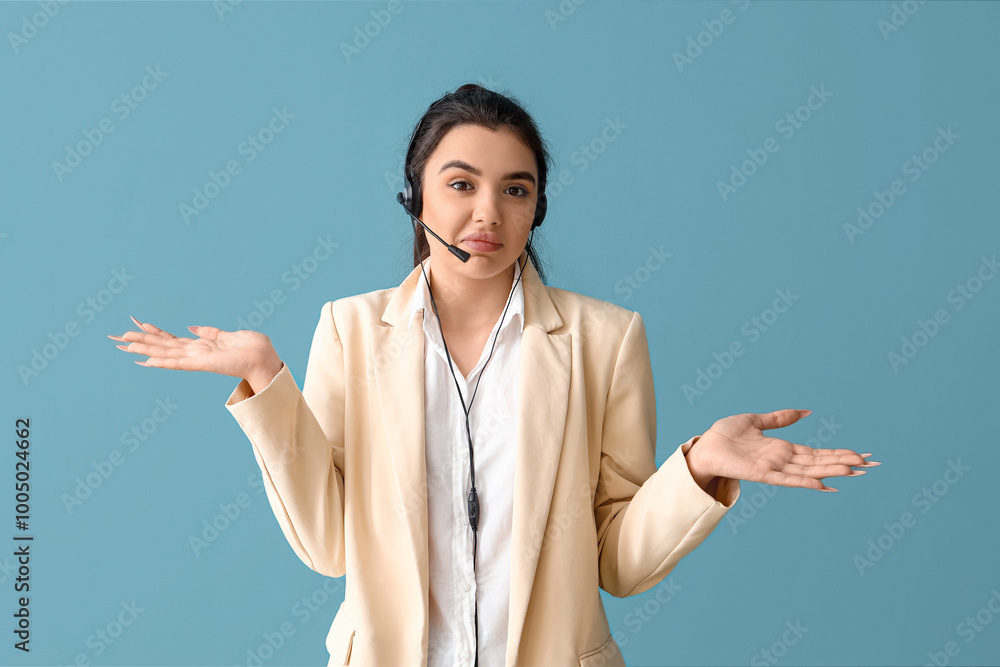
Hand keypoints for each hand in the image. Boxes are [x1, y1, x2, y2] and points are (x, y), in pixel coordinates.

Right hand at [108, 316, 282, 388]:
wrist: (263, 357)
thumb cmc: (249, 347)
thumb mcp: (226, 335)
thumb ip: (208, 332)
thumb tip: (192, 327)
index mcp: (198, 346)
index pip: (171, 338)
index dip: (154, 331)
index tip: (136, 323)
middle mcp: (193, 353)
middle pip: (161, 345)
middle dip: (139, 340)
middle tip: (115, 336)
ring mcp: (195, 359)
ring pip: (163, 353)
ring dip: (143, 349)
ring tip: (122, 345)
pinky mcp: (201, 363)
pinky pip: (177, 362)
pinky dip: (160, 362)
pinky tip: (145, 361)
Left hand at [685, 409, 879, 492]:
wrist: (704, 447)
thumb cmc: (726, 435)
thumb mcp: (757, 421)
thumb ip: (781, 418)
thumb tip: (807, 412)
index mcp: (783, 450)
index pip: (817, 453)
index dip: (839, 453)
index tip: (861, 455)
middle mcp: (782, 461)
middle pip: (819, 463)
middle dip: (845, 463)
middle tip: (872, 465)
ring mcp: (773, 469)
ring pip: (808, 471)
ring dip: (831, 471)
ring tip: (855, 472)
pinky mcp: (761, 474)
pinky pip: (786, 480)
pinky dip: (804, 482)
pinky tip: (822, 484)